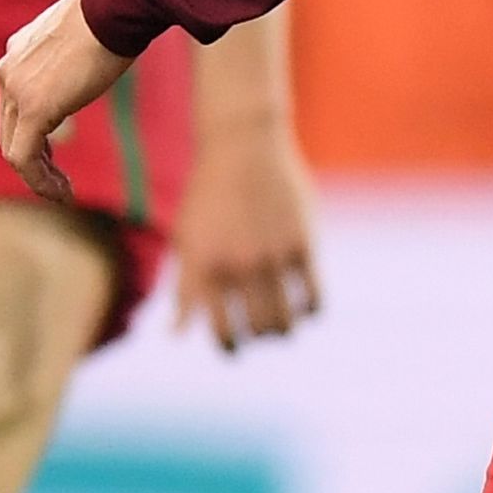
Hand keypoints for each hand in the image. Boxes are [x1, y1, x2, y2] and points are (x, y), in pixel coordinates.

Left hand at [0, 0, 133, 203]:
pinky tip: (63, 193)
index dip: (34, 135)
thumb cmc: (112, 14)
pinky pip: (24, 157)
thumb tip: (93, 59)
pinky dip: (40, 180)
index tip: (57, 154)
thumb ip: (73, 56)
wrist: (115, 7)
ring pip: (14, 147)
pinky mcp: (34, 108)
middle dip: (35, 160)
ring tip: (62, 193)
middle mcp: (8, 71)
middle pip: (10, 129)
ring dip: (39, 176)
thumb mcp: (83, 35)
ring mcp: (16, 90)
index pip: (15, 106)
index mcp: (17, 54)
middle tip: (59, 182)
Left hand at [169, 117, 323, 355]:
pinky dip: (311, 310)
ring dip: (285, 329)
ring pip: (287, 319)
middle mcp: (240, 266)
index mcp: (206, 268)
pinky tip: (305, 304)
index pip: (221, 331)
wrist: (242, 144)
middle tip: (260, 332)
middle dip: (259, 338)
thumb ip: (185, 290)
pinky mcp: (303, 243)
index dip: (229, 348)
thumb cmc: (209, 195)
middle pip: (258, 329)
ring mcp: (274, 256)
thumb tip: (177, 337)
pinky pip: (315, 296)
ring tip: (283, 322)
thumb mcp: (187, 240)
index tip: (235, 348)